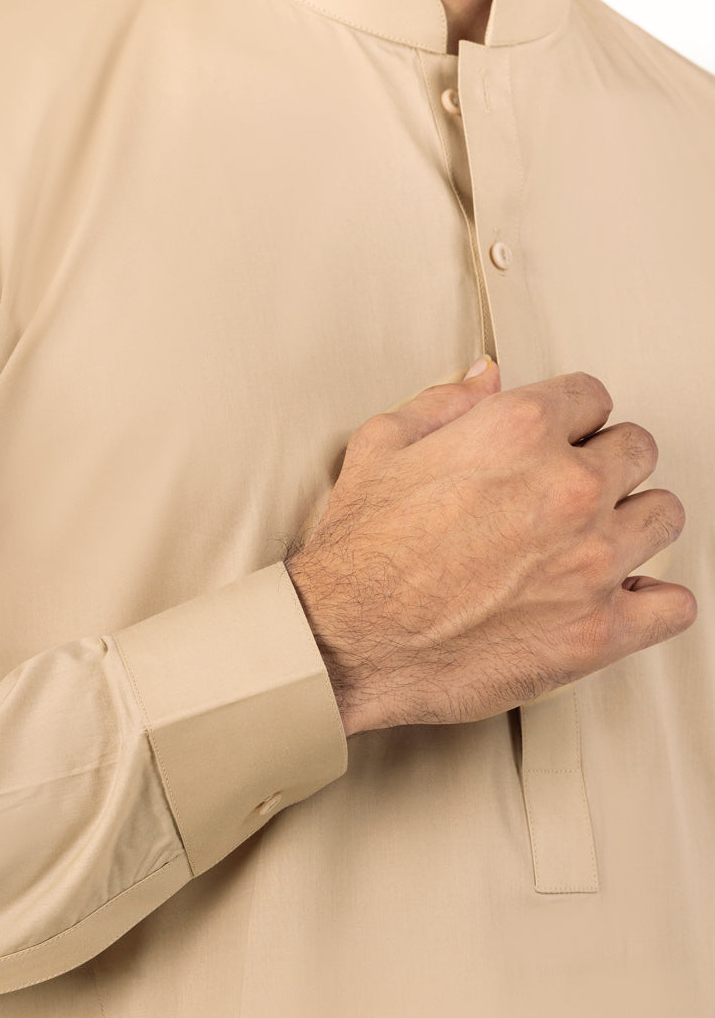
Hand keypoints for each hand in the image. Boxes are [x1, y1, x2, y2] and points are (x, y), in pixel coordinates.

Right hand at [285, 356, 696, 734]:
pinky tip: (625, 598)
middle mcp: (567, 489)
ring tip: (600, 541)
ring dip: (635, 524)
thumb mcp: (382, 445)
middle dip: (608, 465)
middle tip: (575, 492)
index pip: (593, 397)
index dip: (573, 419)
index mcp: (520, 432)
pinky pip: (672, 606)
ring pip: (664, 516)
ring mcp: (591, 561)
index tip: (563, 441)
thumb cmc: (358, 553)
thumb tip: (485, 377)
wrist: (344, 639)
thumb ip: (444, 402)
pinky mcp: (597, 630)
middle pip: (637, 450)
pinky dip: (655, 602)